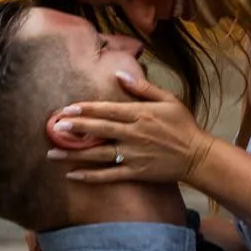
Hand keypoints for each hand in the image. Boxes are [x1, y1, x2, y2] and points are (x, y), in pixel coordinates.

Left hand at [48, 72, 213, 184]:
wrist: (198, 156)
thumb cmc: (183, 125)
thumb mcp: (168, 99)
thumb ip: (143, 88)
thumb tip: (119, 74)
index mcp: (140, 114)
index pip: (108, 109)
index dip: (86, 109)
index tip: (66, 108)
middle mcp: (134, 134)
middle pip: (99, 130)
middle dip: (75, 128)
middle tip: (54, 127)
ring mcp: (134, 155)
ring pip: (99, 154)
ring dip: (74, 154)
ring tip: (52, 154)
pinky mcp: (136, 172)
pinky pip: (109, 175)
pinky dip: (90, 176)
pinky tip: (72, 175)